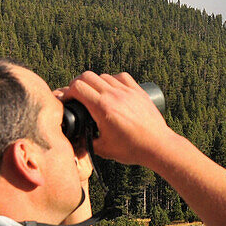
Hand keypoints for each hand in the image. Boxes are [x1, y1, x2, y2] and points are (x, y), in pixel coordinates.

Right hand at [60, 71, 174, 166]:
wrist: (158, 146)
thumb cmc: (132, 149)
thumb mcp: (103, 149)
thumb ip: (87, 142)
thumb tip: (75, 138)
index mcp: (102, 108)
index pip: (77, 87)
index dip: (67, 92)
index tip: (67, 100)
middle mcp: (114, 95)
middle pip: (87, 76)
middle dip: (77, 84)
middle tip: (77, 95)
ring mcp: (127, 91)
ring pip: (104, 76)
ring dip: (95, 82)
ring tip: (94, 94)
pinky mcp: (138, 92)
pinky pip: (122, 77)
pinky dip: (113, 79)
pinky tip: (112, 89)